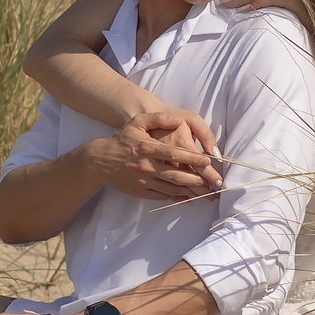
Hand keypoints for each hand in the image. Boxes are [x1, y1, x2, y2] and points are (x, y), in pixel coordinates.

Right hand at [78, 111, 220, 199]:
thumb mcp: (137, 122)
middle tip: (214, 183)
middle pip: (176, 175)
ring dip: (191, 190)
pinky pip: (163, 196)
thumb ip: (158, 118)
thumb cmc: (122, 139)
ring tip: (207, 191)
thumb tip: (177, 120)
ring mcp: (144, 181)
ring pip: (172, 187)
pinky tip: (189, 195)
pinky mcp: (141, 191)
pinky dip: (177, 196)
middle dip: (197, 180)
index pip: (174, 153)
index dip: (192, 158)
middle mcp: (147, 166)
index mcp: (148, 147)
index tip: (208, 161)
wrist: (99, 161)